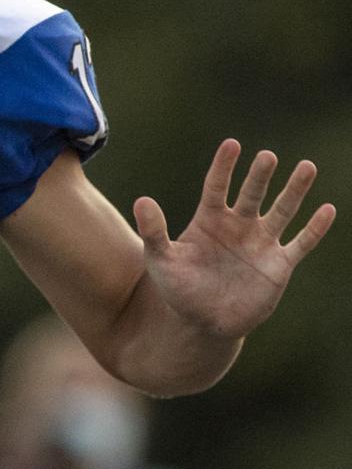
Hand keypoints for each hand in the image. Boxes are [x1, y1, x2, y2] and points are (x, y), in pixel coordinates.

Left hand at [133, 139, 335, 338]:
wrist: (203, 323)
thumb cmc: (178, 290)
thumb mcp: (161, 261)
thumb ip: (154, 232)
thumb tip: (142, 201)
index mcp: (209, 220)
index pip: (216, 187)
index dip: (223, 167)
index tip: (231, 144)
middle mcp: (238, 226)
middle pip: (252, 194)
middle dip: (259, 176)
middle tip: (268, 156)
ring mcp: (261, 243)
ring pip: (282, 211)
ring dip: (294, 191)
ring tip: (307, 166)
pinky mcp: (279, 265)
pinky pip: (301, 242)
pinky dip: (314, 228)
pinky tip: (326, 209)